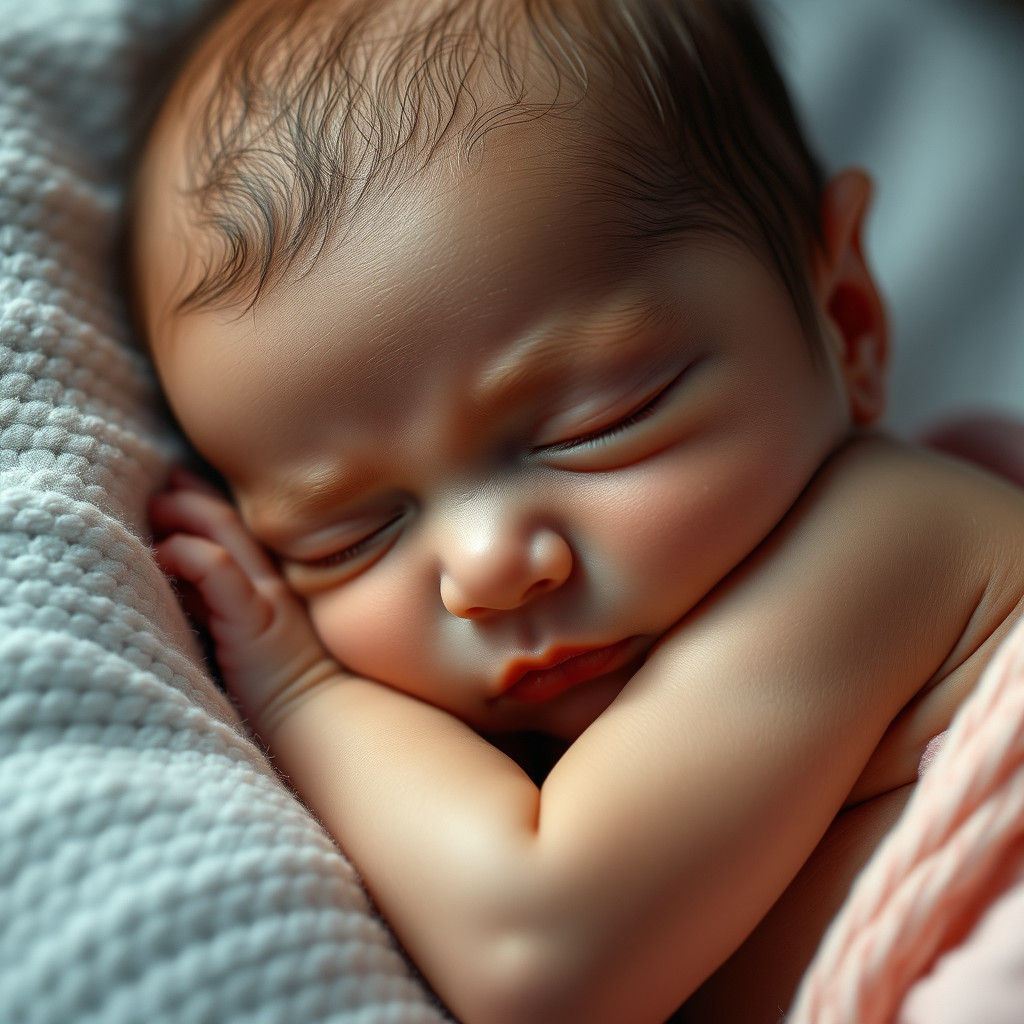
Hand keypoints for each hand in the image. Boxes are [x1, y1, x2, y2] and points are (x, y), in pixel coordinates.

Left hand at [148, 466, 342, 733]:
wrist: (317, 720)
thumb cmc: (280, 692)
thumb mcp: (246, 638)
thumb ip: (219, 609)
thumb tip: (179, 586)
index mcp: (272, 588)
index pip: (239, 536)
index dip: (209, 506)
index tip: (179, 486)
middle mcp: (272, 584)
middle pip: (231, 525)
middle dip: (195, 498)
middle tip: (163, 480)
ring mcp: (266, 598)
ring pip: (225, 537)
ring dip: (188, 515)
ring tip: (156, 504)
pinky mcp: (254, 618)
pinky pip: (218, 571)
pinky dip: (188, 554)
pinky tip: (163, 552)